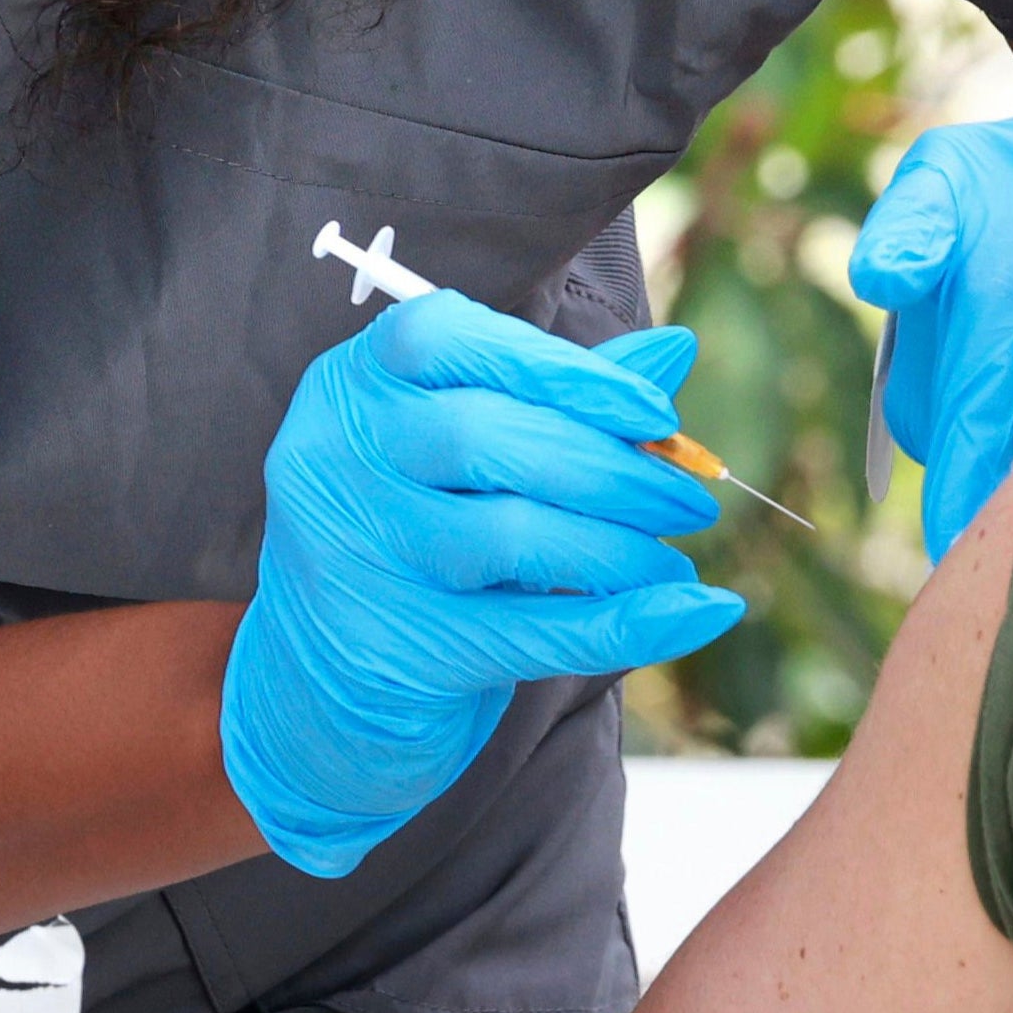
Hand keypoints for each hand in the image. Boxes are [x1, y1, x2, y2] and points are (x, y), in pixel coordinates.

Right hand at [222, 293, 743, 877]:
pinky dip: (626, 623)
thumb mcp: (470, 439)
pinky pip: (529, 632)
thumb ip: (564, 391)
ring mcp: (351, 554)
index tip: (657, 414)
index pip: (450, 339)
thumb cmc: (418, 521)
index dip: (564, 369)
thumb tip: (676, 349)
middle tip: (690, 500)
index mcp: (354, 380)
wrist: (317, 673)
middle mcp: (334, 455)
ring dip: (619, 549)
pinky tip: (695, 612)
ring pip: (508, 536)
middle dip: (611, 469)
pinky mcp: (387, 646)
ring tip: (674, 563)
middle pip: (485, 438)